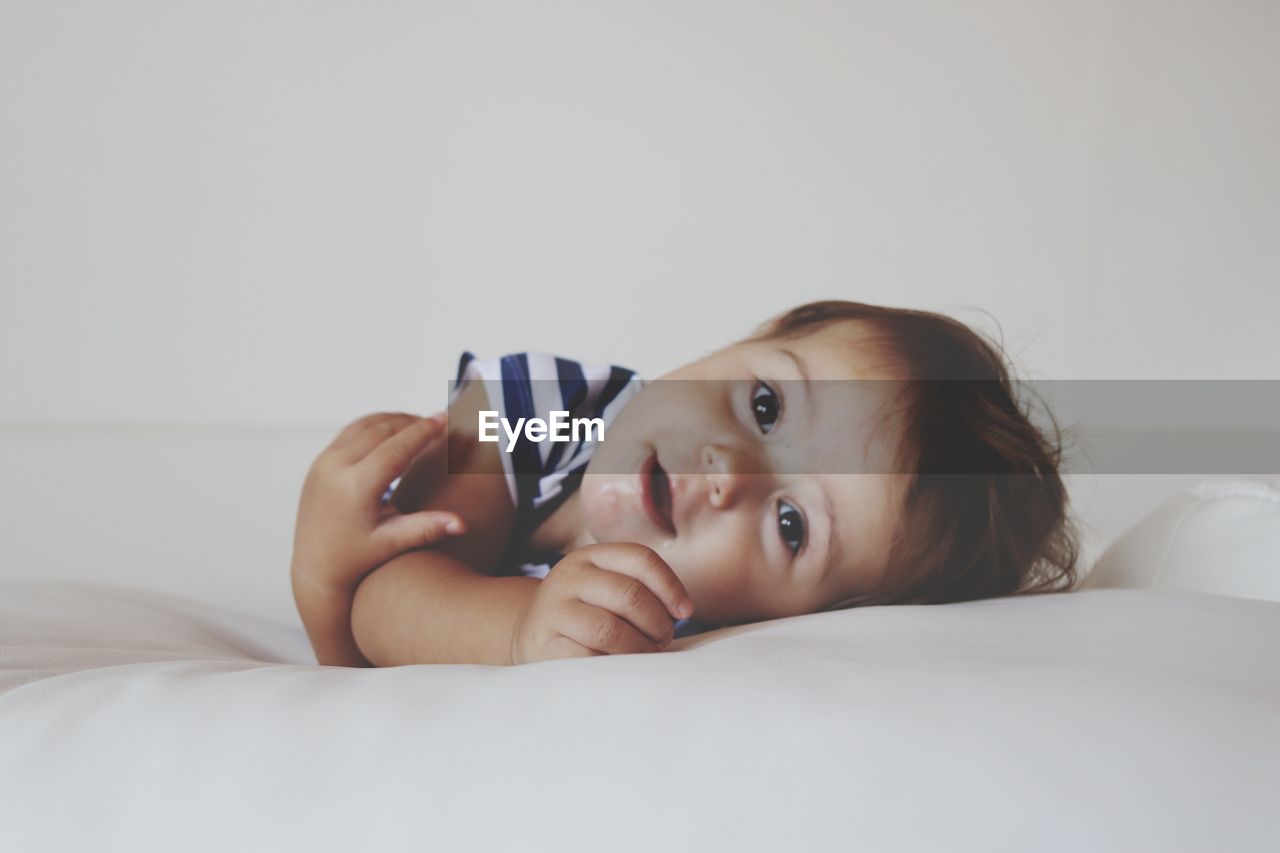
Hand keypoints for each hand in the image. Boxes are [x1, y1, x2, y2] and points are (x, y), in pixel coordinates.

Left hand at [291, 411, 465, 596]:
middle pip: (382, 430)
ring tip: (421, 425)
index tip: (445, 418)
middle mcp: (335, 468)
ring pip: (365, 425)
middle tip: (440, 420)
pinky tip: (394, 431)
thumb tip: (462, 525)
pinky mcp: (319, 461)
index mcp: (355, 487)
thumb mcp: (391, 543)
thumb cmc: (355, 559)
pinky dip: (375, 425)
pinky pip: (351, 431)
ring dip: (394, 420)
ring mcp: (323, 462)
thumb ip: (427, 528)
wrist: (315, 566)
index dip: (424, 431)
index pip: (396, 448)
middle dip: (413, 422)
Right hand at [510, 543, 694, 664]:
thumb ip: (638, 588)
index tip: (685, 612)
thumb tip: (682, 610)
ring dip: (640, 648)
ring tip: (646, 654)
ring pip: (610, 630)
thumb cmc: (584, 611)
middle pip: (629, 595)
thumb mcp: (604, 586)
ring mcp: (553, 611)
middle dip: (657, 622)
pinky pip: (590, 659)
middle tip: (663, 639)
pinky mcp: (544, 645)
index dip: (670, 585)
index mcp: (590, 556)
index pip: (640, 558)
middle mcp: (570, 577)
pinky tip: (622, 668)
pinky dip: (615, 667)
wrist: (529, 632)